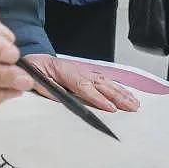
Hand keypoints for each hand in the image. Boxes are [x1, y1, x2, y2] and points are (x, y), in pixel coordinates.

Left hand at [22, 54, 139, 112]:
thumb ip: (46, 88)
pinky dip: (117, 87)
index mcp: (64, 71)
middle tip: (131, 107)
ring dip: (121, 93)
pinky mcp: (86, 74)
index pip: (84, 86)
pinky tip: (127, 94)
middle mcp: (78, 70)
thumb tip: (60, 98)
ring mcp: (84, 71)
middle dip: (117, 96)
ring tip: (134, 103)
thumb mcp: (34, 78)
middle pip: (100, 84)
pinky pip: (104, 81)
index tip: (111, 108)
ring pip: (106, 82)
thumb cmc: (34, 69)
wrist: (34, 59)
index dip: (98, 97)